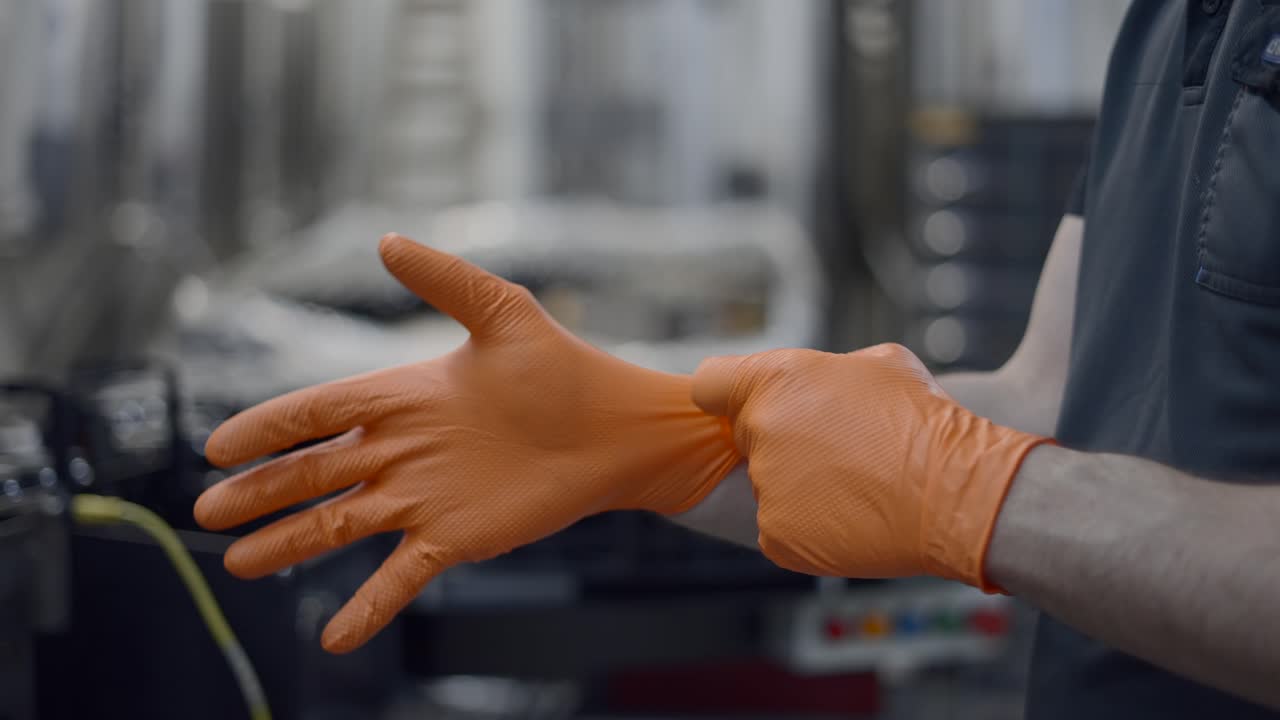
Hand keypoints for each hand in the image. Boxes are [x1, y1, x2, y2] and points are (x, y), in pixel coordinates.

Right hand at [195, 234, 739, 652]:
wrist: (616, 428)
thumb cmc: (563, 367)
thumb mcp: (502, 313)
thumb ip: (444, 280)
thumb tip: (385, 239)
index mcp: (402, 397)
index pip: (318, 414)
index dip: (267, 430)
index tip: (217, 447)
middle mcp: (402, 450)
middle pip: (314, 474)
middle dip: (261, 493)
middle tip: (208, 511)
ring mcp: (424, 498)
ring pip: (341, 527)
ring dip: (289, 546)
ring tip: (239, 567)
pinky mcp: (456, 537)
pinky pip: (400, 577)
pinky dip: (366, 608)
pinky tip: (333, 639)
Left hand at [691, 343, 1049, 588]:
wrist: (956, 493)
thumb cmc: (925, 420)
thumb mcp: (880, 364)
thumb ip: (828, 371)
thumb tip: (822, 382)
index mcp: (774, 381)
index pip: (710, 385)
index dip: (729, 396)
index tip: (752, 408)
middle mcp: (759, 432)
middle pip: (749, 439)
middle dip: (782, 443)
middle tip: (839, 453)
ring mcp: (765, 486)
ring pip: (769, 485)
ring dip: (801, 486)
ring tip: (858, 486)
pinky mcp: (775, 536)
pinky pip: (781, 528)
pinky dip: (809, 528)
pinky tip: (853, 518)